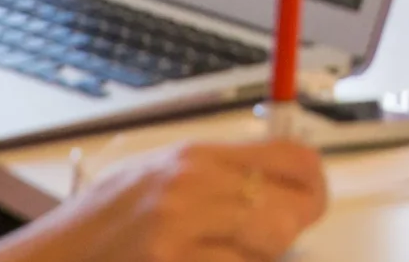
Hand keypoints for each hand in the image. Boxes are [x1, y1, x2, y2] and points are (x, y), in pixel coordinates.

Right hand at [0, 140, 326, 261]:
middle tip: (269, 242)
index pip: (294, 158)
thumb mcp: (157, 177)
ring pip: (267, 251)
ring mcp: (176, 236)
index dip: (313, 185)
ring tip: (222, 255)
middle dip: (291, 232)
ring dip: (255, 260)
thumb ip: (220, 176)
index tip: (311, 201)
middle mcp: (188, 190)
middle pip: (292, 210)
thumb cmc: (95, 228)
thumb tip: (287, 181)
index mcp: (193, 158)